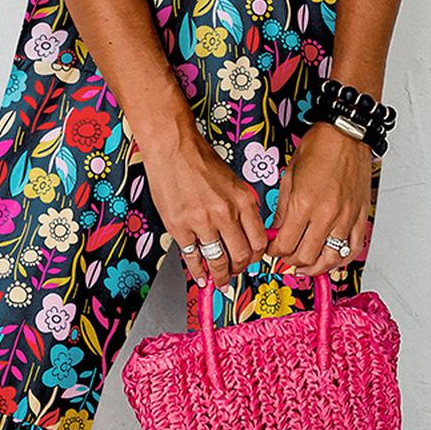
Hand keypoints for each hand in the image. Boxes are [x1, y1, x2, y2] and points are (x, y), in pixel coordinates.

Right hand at [136, 123, 268, 291]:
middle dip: (239, 269)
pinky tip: (200, 278)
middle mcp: (225, 213)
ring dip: (220, 276)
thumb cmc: (200, 159)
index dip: (257, 256)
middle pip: (241, 255)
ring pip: (217, 261)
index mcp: (243, 201)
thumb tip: (247, 231)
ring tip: (220, 282)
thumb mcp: (234, 180)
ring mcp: (201, 222)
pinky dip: (197, 272)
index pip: (259, 241)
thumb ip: (242, 206)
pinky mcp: (179, 227)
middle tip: (235, 273)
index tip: (252, 260)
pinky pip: (191, 257)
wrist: (172, 147)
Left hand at [264, 123, 373, 277]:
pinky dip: (342, 259)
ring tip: (306, 267)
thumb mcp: (289, 176)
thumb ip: (283, 209)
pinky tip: (332, 259)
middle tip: (286, 257)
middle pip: (306, 256)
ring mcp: (346, 217)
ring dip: (316, 267)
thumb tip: (277, 230)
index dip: (275, 252)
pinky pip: (354, 248)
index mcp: (304, 204)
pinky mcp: (360, 216)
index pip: (285, 244)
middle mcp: (326, 214)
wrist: (346, 134)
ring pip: (331, 259)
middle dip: (291, 261)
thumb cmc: (319, 147)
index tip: (273, 250)